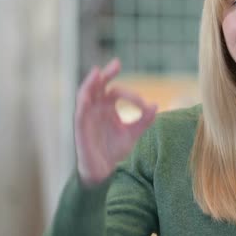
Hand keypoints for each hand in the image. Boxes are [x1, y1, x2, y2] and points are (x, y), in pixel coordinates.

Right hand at [74, 58, 157, 185]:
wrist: (103, 172)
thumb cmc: (115, 151)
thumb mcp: (134, 133)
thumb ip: (144, 120)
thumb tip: (156, 105)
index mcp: (108, 107)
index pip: (116, 91)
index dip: (131, 95)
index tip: (144, 105)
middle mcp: (96, 108)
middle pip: (98, 86)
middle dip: (106, 74)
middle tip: (117, 64)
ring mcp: (87, 117)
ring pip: (85, 95)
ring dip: (90, 83)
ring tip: (97, 72)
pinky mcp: (81, 128)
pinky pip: (79, 113)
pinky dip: (82, 103)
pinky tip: (87, 96)